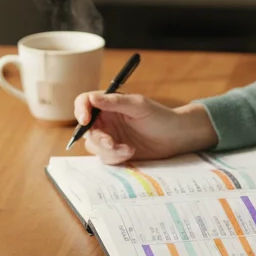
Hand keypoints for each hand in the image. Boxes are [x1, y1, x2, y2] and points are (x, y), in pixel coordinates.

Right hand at [73, 92, 217, 164]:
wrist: (175, 137)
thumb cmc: (159, 116)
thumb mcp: (138, 105)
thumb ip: (114, 102)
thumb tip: (91, 98)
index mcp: (108, 103)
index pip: (84, 102)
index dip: (80, 110)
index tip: (85, 120)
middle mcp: (105, 119)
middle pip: (86, 128)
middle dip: (98, 138)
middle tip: (111, 143)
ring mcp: (108, 136)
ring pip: (93, 145)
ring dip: (108, 150)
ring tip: (129, 149)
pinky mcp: (115, 151)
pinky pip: (104, 157)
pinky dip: (116, 157)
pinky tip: (131, 152)